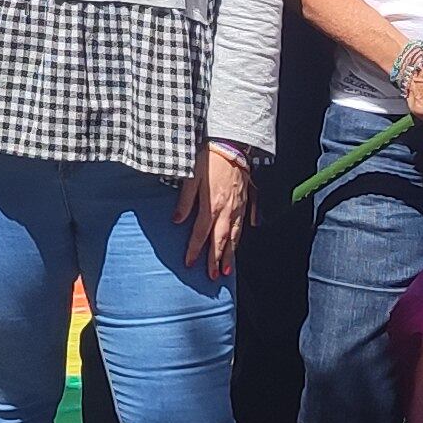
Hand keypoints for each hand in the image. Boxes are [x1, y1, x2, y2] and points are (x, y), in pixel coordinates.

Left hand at [175, 143, 251, 280]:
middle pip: (221, 240)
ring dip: (230, 254)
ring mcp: (238, 207)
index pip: (201, 234)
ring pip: (235, 236)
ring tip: (227, 269)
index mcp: (211, 205)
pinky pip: (243, 224)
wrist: (232, 145)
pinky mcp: (245, 201)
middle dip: (216, 260)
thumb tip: (176, 221)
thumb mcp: (191, 178)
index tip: (189, 263)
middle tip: (213, 276)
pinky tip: (238, 244)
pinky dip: (240, 237)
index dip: (194, 250)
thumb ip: (184, 201)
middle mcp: (226, 210)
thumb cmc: (209, 159)